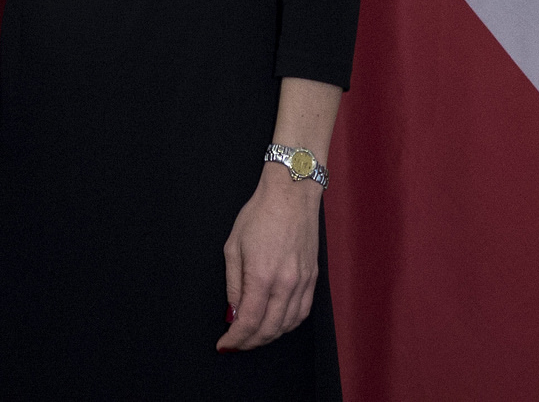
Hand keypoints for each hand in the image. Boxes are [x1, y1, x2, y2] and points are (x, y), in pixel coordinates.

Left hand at [216, 161, 321, 350]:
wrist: (291, 194)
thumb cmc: (259, 215)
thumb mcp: (233, 246)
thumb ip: (233, 284)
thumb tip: (233, 312)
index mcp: (262, 275)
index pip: (249, 321)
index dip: (235, 339)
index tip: (224, 345)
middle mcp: (286, 283)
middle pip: (269, 329)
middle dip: (250, 342)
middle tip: (235, 343)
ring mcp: (303, 282)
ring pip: (287, 325)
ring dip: (269, 336)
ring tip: (253, 337)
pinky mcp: (313, 278)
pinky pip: (302, 312)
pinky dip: (288, 325)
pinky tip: (276, 325)